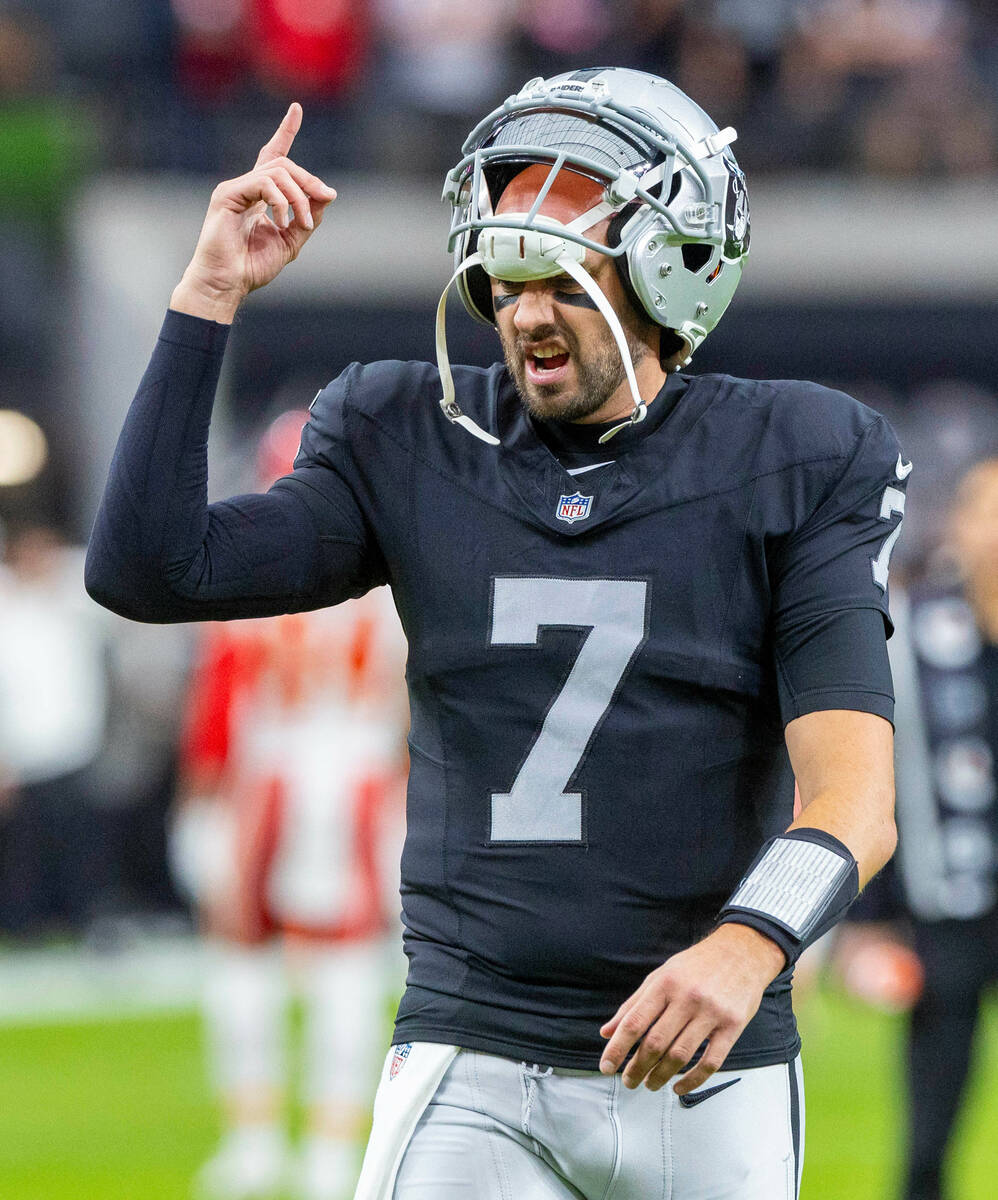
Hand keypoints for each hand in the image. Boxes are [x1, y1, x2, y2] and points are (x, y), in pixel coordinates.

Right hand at [171, 103, 336, 323]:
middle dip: (309, 181)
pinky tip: (281, 223)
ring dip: (299, 196)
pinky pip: (262, 183)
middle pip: (283, 164)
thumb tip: (328, 194)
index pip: (273, 156)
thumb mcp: (291, 241)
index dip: (285, 132)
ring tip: (301, 223)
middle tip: (324, 200)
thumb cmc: (252, 267)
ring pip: (277, 172)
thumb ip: (309, 218)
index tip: (296, 109)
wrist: (228, 284)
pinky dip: (280, 201)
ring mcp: (235, 189)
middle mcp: (246, 187)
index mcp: (259, 196)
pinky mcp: (227, 195)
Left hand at [598, 923, 785, 1093]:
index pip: (634, 1022)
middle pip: (655, 1042)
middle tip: (629, 1081)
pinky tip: (679, 1087)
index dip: (617, 1048)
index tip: (606, 1066)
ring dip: (660, 1076)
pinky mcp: (732, 1026)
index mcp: (665, 984)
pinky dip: (693, 1080)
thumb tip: (607, 1031)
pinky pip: (711, 1062)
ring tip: (650, 1085)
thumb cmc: (696, 965)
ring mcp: (711, 1013)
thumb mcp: (661, 975)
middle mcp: (687, 998)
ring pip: (680, 1055)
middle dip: (637, 1067)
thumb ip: (634, 1004)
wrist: (742, 952)